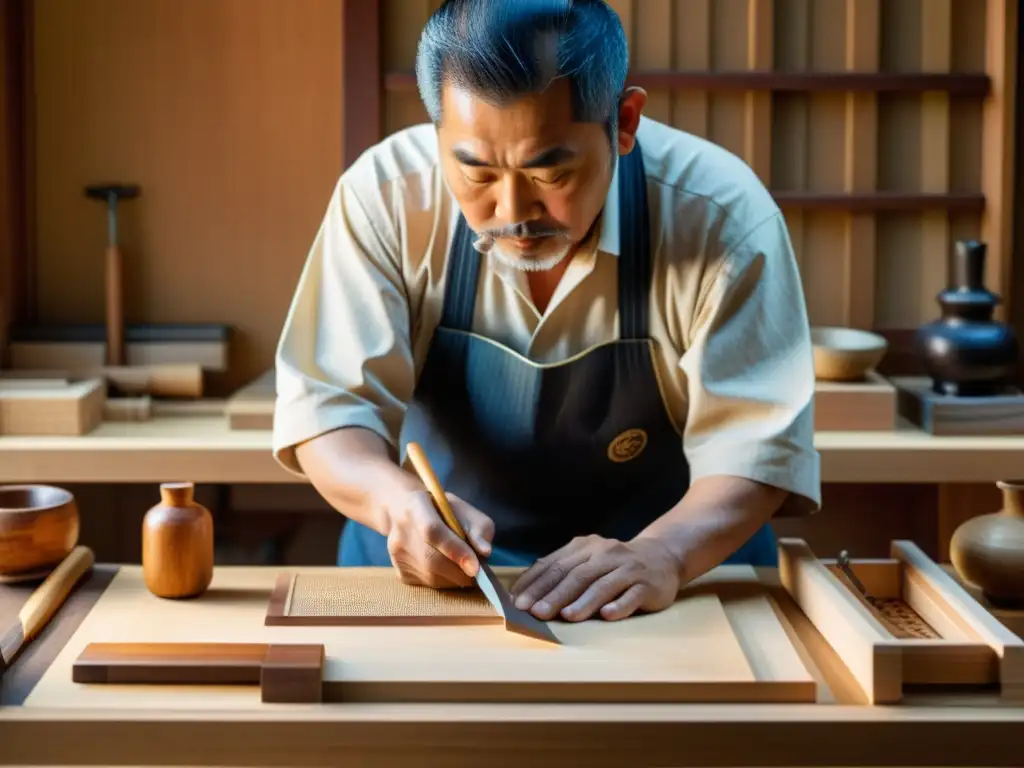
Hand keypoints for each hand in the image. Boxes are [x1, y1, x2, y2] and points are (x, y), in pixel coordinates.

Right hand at [381, 489, 494, 588]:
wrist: (403, 511)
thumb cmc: (440, 510)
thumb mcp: (463, 509)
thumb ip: (478, 527)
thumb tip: (485, 552)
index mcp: (416, 507)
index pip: (433, 532)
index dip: (455, 550)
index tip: (476, 567)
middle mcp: (400, 531)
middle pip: (431, 560)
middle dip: (460, 571)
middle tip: (477, 571)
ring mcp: (397, 554)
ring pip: (431, 577)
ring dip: (454, 577)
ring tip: (462, 565)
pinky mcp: (399, 572)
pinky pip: (428, 584)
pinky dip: (445, 581)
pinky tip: (446, 567)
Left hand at [510, 535, 680, 621]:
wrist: (662, 556)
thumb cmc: (615, 565)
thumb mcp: (588, 562)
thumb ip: (563, 574)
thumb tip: (527, 596)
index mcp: (585, 547)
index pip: (555, 565)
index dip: (535, 584)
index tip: (517, 603)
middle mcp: (606, 553)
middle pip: (576, 575)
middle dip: (554, 595)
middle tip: (536, 613)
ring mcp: (628, 568)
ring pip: (603, 584)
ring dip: (583, 601)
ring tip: (566, 617)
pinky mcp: (648, 584)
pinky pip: (632, 595)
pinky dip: (619, 605)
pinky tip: (607, 615)